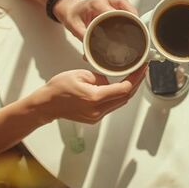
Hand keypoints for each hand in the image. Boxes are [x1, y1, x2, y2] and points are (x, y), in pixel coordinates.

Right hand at [32, 65, 146, 123]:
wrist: (47, 104)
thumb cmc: (59, 88)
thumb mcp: (81, 74)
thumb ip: (100, 77)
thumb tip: (110, 81)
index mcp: (95, 97)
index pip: (124, 89)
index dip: (136, 78)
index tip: (141, 69)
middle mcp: (97, 110)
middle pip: (125, 97)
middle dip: (136, 84)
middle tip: (141, 71)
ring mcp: (96, 116)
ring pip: (119, 103)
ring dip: (127, 90)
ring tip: (133, 77)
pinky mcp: (94, 118)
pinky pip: (111, 106)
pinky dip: (117, 96)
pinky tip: (119, 87)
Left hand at [54, 0, 137, 40]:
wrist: (70, 8)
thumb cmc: (72, 15)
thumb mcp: (74, 26)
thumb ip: (83, 37)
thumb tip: (90, 52)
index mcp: (97, 3)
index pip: (114, 11)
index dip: (122, 20)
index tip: (126, 32)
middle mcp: (106, 0)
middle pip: (126, 7)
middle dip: (134, 19)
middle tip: (139, 33)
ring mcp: (112, 1)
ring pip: (129, 7)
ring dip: (135, 18)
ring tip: (139, 32)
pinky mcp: (115, 5)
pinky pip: (127, 9)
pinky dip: (132, 18)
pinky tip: (134, 28)